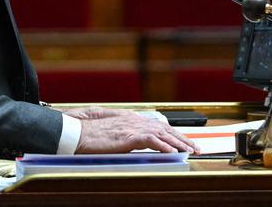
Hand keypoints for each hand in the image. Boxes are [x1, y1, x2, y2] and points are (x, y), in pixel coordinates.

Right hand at [70, 109, 199, 153]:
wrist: (75, 133)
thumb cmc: (88, 134)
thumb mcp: (111, 133)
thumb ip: (125, 135)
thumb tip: (137, 142)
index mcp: (131, 119)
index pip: (159, 126)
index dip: (174, 134)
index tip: (185, 142)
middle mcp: (134, 120)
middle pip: (165, 129)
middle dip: (182, 139)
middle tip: (195, 148)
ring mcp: (132, 127)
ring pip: (162, 134)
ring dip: (179, 143)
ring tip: (190, 151)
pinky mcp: (128, 137)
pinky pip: (152, 141)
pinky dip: (164, 146)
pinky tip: (174, 153)